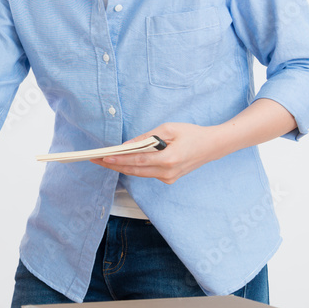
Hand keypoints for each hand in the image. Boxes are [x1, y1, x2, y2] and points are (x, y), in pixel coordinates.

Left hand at [91, 122, 220, 183]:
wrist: (212, 146)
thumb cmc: (191, 134)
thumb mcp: (169, 128)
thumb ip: (147, 137)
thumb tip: (127, 144)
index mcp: (169, 159)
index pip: (137, 161)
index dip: (119, 160)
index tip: (103, 157)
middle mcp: (168, 172)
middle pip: (134, 170)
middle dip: (113, 165)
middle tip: (95, 160)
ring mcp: (168, 178)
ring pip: (138, 174)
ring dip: (120, 167)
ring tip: (103, 161)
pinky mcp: (169, 179)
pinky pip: (146, 173)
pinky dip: (133, 168)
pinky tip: (120, 162)